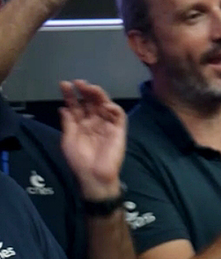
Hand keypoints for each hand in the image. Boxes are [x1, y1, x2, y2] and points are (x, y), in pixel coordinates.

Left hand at [58, 79, 124, 200]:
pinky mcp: (118, 131)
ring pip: (105, 105)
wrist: (93, 175)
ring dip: (98, 95)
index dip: (71, 95)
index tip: (64, 84)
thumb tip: (63, 108)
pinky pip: (119, 116)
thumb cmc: (79, 160)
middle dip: (85, 91)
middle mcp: (94, 122)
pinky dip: (113, 108)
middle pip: (91, 102)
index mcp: (81, 124)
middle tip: (78, 82)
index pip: (77, 105)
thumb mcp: (68, 139)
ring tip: (90, 87)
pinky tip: (105, 105)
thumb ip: (68, 123)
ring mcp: (107, 125)